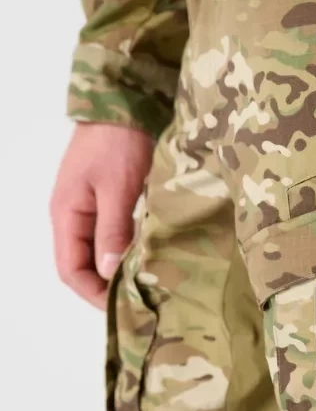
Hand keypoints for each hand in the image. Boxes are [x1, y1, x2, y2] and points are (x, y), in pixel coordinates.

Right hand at [51, 123, 153, 309]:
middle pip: (84, 265)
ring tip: (151, 285)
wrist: (124, 102)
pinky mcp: (112, 199)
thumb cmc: (118, 143)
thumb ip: (113, 230)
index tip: (125, 308)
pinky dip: (130, 249)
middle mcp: (75, 216)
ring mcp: (92, 207)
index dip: (94, 294)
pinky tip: (153, 257)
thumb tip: (108, 271)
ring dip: (121, 269)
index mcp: (66, 215)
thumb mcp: (117, 188)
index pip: (71, 271)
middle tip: (144, 301)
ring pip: (101, 251)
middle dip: (109, 286)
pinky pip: (116, 234)